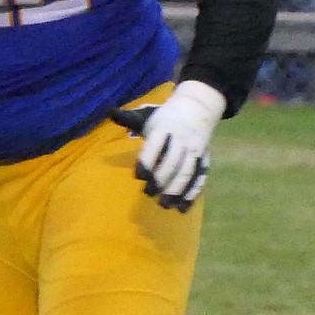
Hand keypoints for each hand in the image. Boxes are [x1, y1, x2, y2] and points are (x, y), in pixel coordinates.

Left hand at [108, 80, 224, 211]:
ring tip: (164, 205)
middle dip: (161, 179)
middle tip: (148, 194)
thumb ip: (130, 118)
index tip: (139, 176)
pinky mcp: (204, 159)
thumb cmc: (165, 116)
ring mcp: (195, 150)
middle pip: (173, 161)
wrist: (198, 107)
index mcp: (165, 128)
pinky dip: (192, 192)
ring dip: (177, 190)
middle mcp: (182, 140)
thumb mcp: (148, 114)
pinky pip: (200, 177)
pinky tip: (183, 207)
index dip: (147, 161)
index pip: (156, 145)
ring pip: (188, 171)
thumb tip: (110, 112)